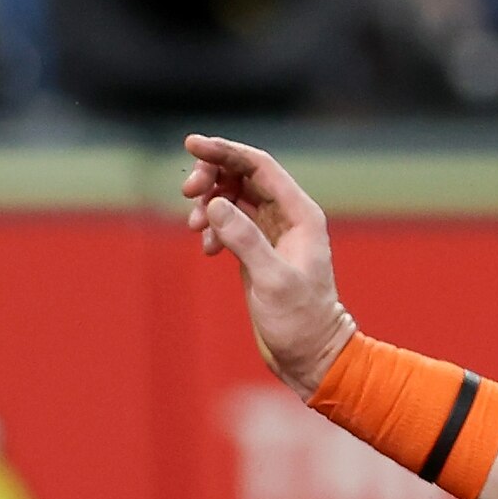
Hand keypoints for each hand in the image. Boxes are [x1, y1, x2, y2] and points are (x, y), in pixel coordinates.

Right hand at [180, 134, 349, 391]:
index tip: (192, 143)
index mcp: (300, 214)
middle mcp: (288, 216)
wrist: (310, 355)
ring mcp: (272, 232)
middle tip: (186, 193)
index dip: (225, 150)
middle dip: (212, 176)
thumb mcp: (271, 280)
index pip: (259, 167)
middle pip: (243, 175)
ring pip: (234, 196)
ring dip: (209, 202)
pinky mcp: (258, 250)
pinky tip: (207, 248)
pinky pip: (230, 221)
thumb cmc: (299, 321)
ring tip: (193, 226)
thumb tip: (215, 204)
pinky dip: (213, 226)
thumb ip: (244, 239)